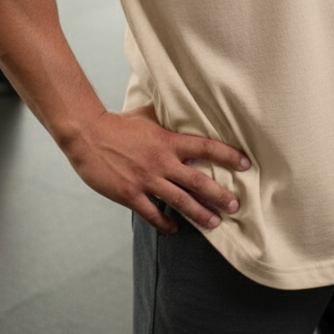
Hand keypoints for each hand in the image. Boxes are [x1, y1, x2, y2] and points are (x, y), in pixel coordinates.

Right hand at [62, 103, 250, 232]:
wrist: (88, 135)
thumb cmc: (118, 123)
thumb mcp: (146, 114)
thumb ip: (165, 115)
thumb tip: (177, 105)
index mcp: (168, 141)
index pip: (205, 147)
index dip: (227, 155)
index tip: (245, 163)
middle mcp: (162, 162)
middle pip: (198, 181)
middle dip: (219, 195)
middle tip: (236, 206)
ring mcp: (146, 180)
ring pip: (180, 202)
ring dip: (200, 214)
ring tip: (214, 223)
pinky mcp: (131, 195)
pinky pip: (153, 214)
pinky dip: (165, 223)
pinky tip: (174, 228)